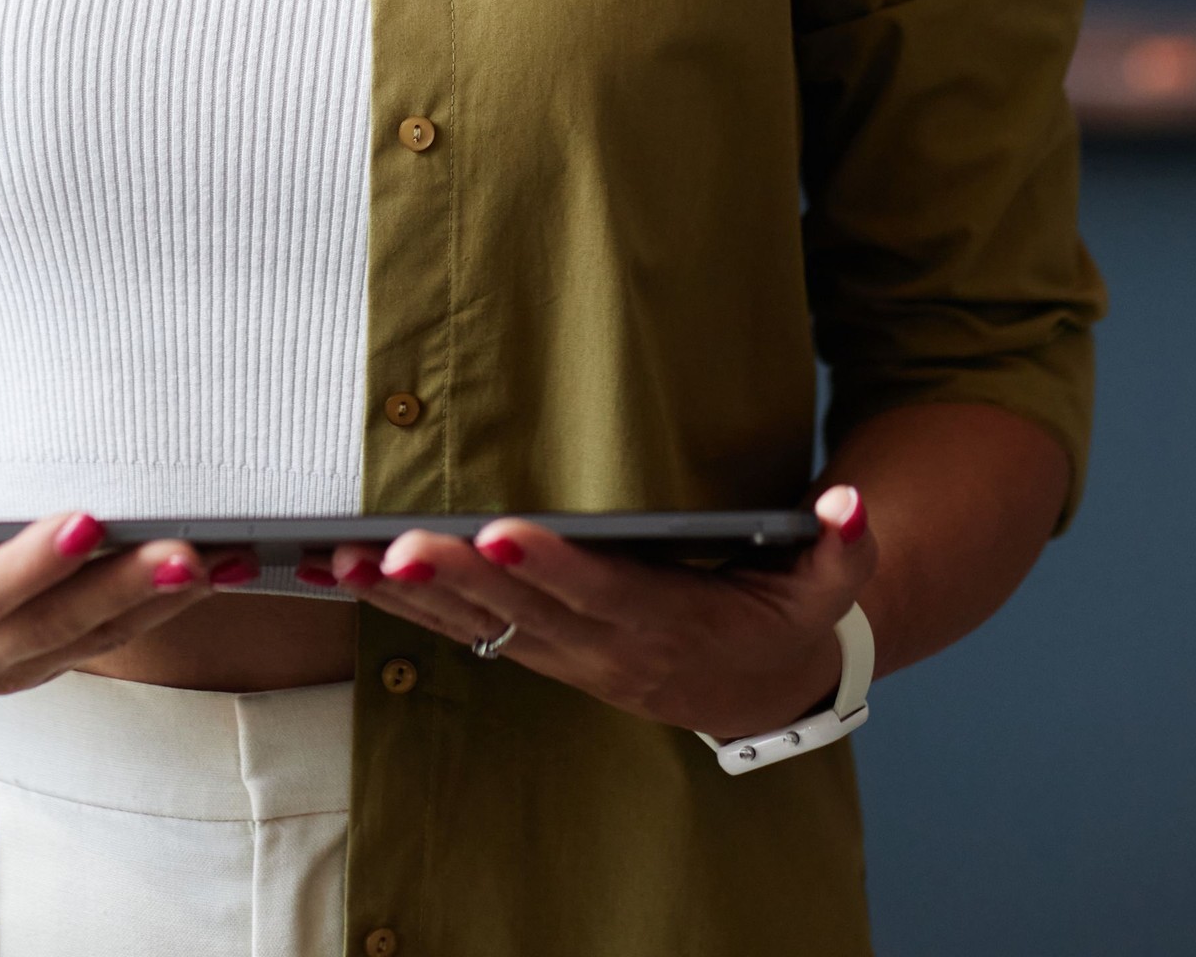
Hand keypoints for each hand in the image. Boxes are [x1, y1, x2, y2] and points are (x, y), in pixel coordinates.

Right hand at [0, 458, 235, 694]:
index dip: (33, 565)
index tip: (88, 522)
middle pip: (49, 627)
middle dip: (121, 590)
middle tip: (183, 553)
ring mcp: (4, 666)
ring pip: (88, 641)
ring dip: (156, 605)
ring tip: (219, 563)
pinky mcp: (38, 659)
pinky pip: (102, 640)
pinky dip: (155, 610)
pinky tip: (206, 578)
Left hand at [331, 485, 876, 739]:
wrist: (762, 691)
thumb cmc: (785, 618)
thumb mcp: (827, 589)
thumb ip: (843, 548)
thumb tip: (850, 504)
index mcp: (666, 628)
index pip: (602, 596)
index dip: (552, 569)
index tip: (501, 533)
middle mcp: (604, 651)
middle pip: (520, 615)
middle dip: (455, 579)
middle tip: (395, 543)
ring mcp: (565, 658)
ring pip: (477, 630)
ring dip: (410, 597)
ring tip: (344, 561)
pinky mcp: (540, 652)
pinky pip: (464, 633)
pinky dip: (409, 606)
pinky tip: (354, 576)